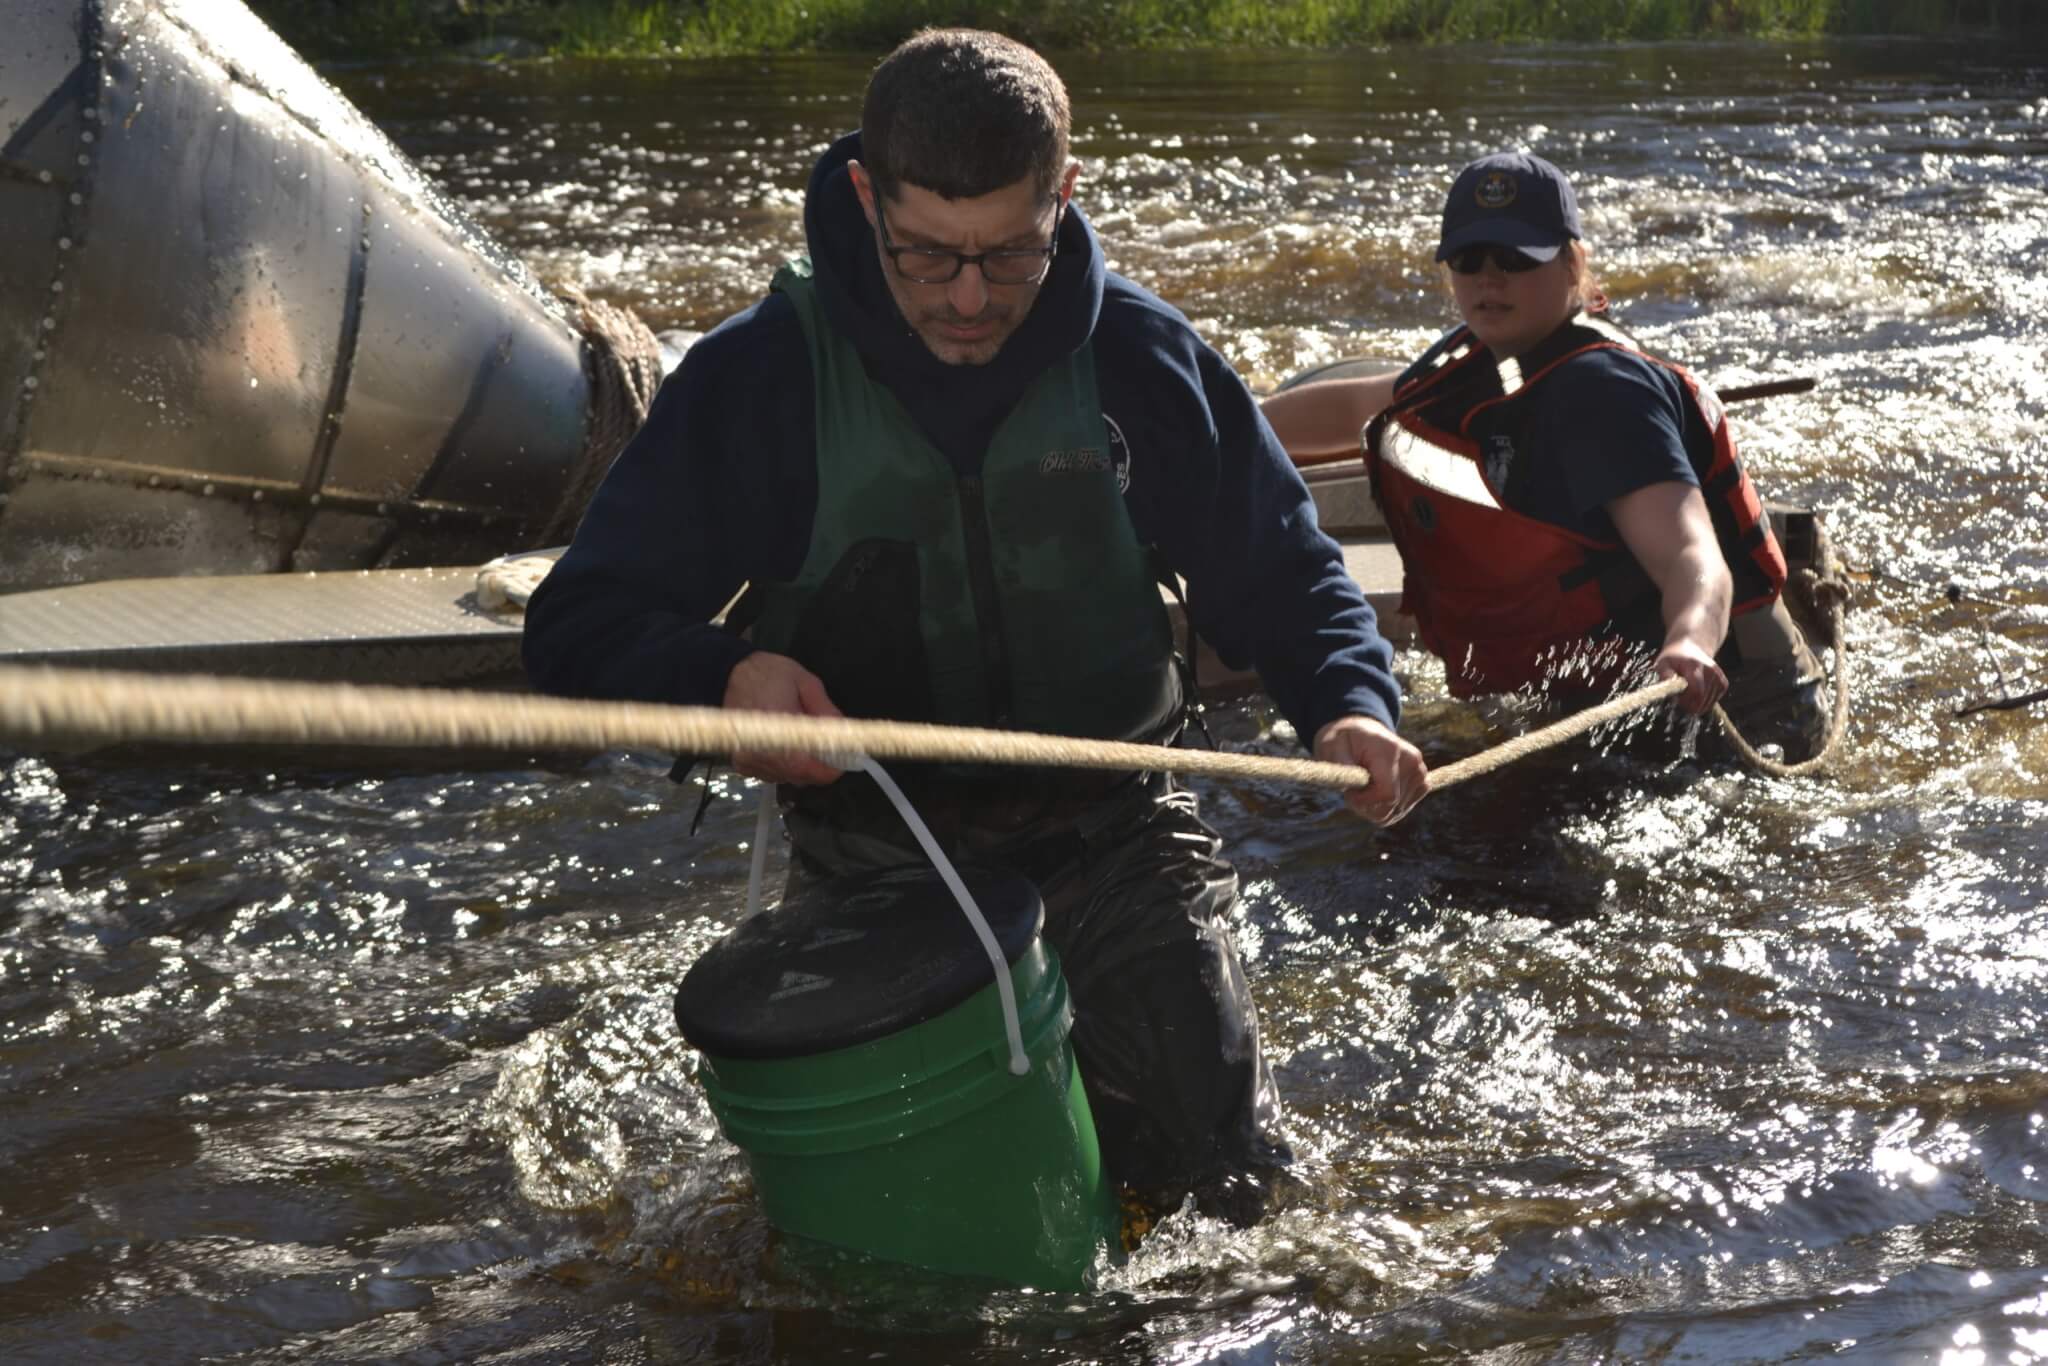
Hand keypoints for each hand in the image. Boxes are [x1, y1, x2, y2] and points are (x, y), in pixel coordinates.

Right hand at [722, 651, 845, 785]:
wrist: (726, 673)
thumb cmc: (768, 674)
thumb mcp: (805, 683)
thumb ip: (826, 711)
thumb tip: (846, 735)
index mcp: (777, 730)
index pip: (811, 768)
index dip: (833, 766)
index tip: (846, 756)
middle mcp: (761, 753)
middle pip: (802, 777)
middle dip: (821, 764)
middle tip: (828, 744)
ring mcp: (750, 761)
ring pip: (789, 778)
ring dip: (803, 765)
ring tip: (802, 739)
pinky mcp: (742, 764)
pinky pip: (773, 774)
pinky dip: (785, 765)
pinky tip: (784, 744)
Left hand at [1312, 715, 1428, 825]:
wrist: (1362, 732)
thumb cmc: (1344, 740)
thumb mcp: (1331, 746)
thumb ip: (1341, 766)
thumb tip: (1350, 785)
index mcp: (1390, 751)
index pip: (1387, 795)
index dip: (1365, 803)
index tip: (1348, 794)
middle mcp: (1411, 762)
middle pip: (1391, 807)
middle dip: (1367, 806)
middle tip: (1352, 791)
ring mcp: (1419, 772)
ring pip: (1396, 812)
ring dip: (1375, 807)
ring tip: (1363, 789)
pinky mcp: (1422, 782)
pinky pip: (1401, 809)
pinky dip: (1386, 807)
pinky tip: (1375, 792)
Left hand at [1654, 639, 1727, 714]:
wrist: (1690, 648)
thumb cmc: (1674, 658)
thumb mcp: (1663, 664)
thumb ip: (1665, 675)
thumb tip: (1669, 687)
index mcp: (1695, 666)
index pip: (1696, 692)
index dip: (1685, 702)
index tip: (1676, 700)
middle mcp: (1711, 672)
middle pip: (1702, 700)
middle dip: (1689, 705)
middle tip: (1679, 699)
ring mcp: (1719, 678)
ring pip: (1708, 704)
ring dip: (1695, 704)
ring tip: (1686, 693)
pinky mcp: (1723, 684)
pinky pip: (1712, 702)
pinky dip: (1703, 702)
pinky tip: (1696, 692)